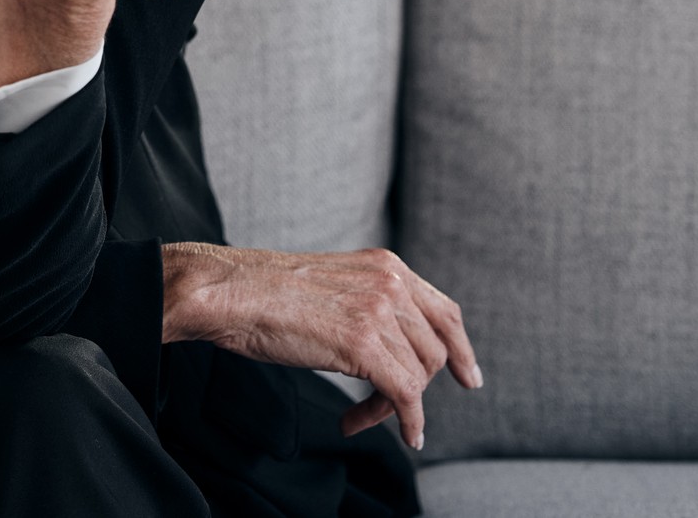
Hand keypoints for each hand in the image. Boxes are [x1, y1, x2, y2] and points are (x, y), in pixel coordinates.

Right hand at [160, 243, 480, 452]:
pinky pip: (405, 395)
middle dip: (413, 386)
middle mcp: (390, 282)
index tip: (468, 378)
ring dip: (395, 406)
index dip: (461, 349)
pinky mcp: (363, 344)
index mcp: (384, 264)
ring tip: (361, 417)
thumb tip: (392, 345)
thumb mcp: (333, 284)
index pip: (444, 311)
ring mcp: (378, 311)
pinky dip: (406, 421)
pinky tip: (400, 434)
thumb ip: (368, 302)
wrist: (230, 291)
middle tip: (383, 409)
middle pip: (433, 351)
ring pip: (417, 376)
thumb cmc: (265, 292)